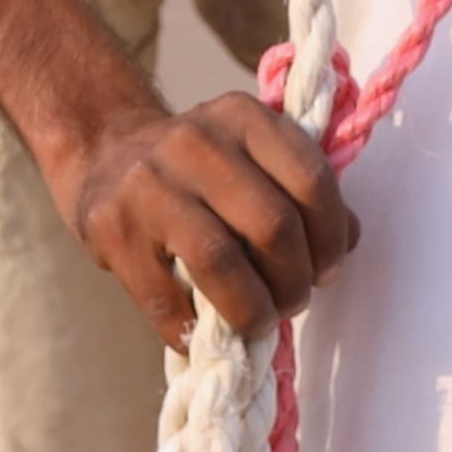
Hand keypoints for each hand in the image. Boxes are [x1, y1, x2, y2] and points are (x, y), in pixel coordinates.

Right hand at [53, 93, 360, 340]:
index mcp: (243, 118)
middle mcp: (196, 142)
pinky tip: (205, 333)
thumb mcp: (250, 152)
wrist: (105, 152)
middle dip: (295, 280)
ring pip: (221, 262)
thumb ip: (297, 186)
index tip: (328, 268)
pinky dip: (194, 330)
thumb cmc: (199, 167)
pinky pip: (165, 300)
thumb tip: (346, 242)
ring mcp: (148, 184)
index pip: (311, 179)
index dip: (331, 237)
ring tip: (261, 321)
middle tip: (294, 301)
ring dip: (254, 308)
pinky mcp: (112, 230)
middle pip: (272, 225)